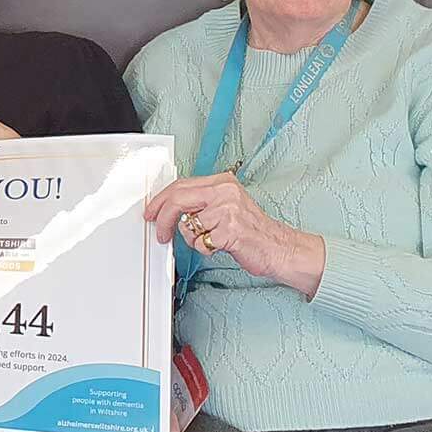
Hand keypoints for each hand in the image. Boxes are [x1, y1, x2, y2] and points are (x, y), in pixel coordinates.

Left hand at [145, 173, 324, 295]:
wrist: (279, 247)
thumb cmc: (252, 230)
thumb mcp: (228, 205)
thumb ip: (202, 201)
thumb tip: (169, 207)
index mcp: (223, 182)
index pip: (181, 185)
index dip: (161, 199)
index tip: (151, 211)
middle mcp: (225, 192)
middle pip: (178, 199)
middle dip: (162, 218)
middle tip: (159, 232)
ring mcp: (228, 210)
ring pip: (188, 225)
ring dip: (194, 239)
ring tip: (213, 239)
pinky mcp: (230, 231)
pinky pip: (201, 243)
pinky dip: (206, 249)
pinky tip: (222, 246)